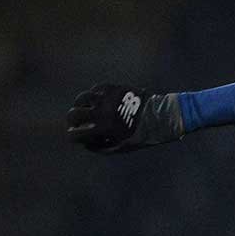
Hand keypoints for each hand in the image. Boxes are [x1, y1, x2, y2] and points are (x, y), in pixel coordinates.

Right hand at [66, 84, 182, 153]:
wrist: (163, 116)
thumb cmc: (144, 135)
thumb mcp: (124, 147)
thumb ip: (103, 147)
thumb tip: (85, 144)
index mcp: (105, 129)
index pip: (76, 134)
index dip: (73, 136)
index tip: (74, 135)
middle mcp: (103, 112)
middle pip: (74, 114)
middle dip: (71, 120)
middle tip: (74, 121)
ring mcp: (107, 98)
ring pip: (82, 98)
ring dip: (80, 104)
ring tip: (83, 108)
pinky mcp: (114, 88)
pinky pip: (95, 89)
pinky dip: (93, 95)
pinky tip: (96, 100)